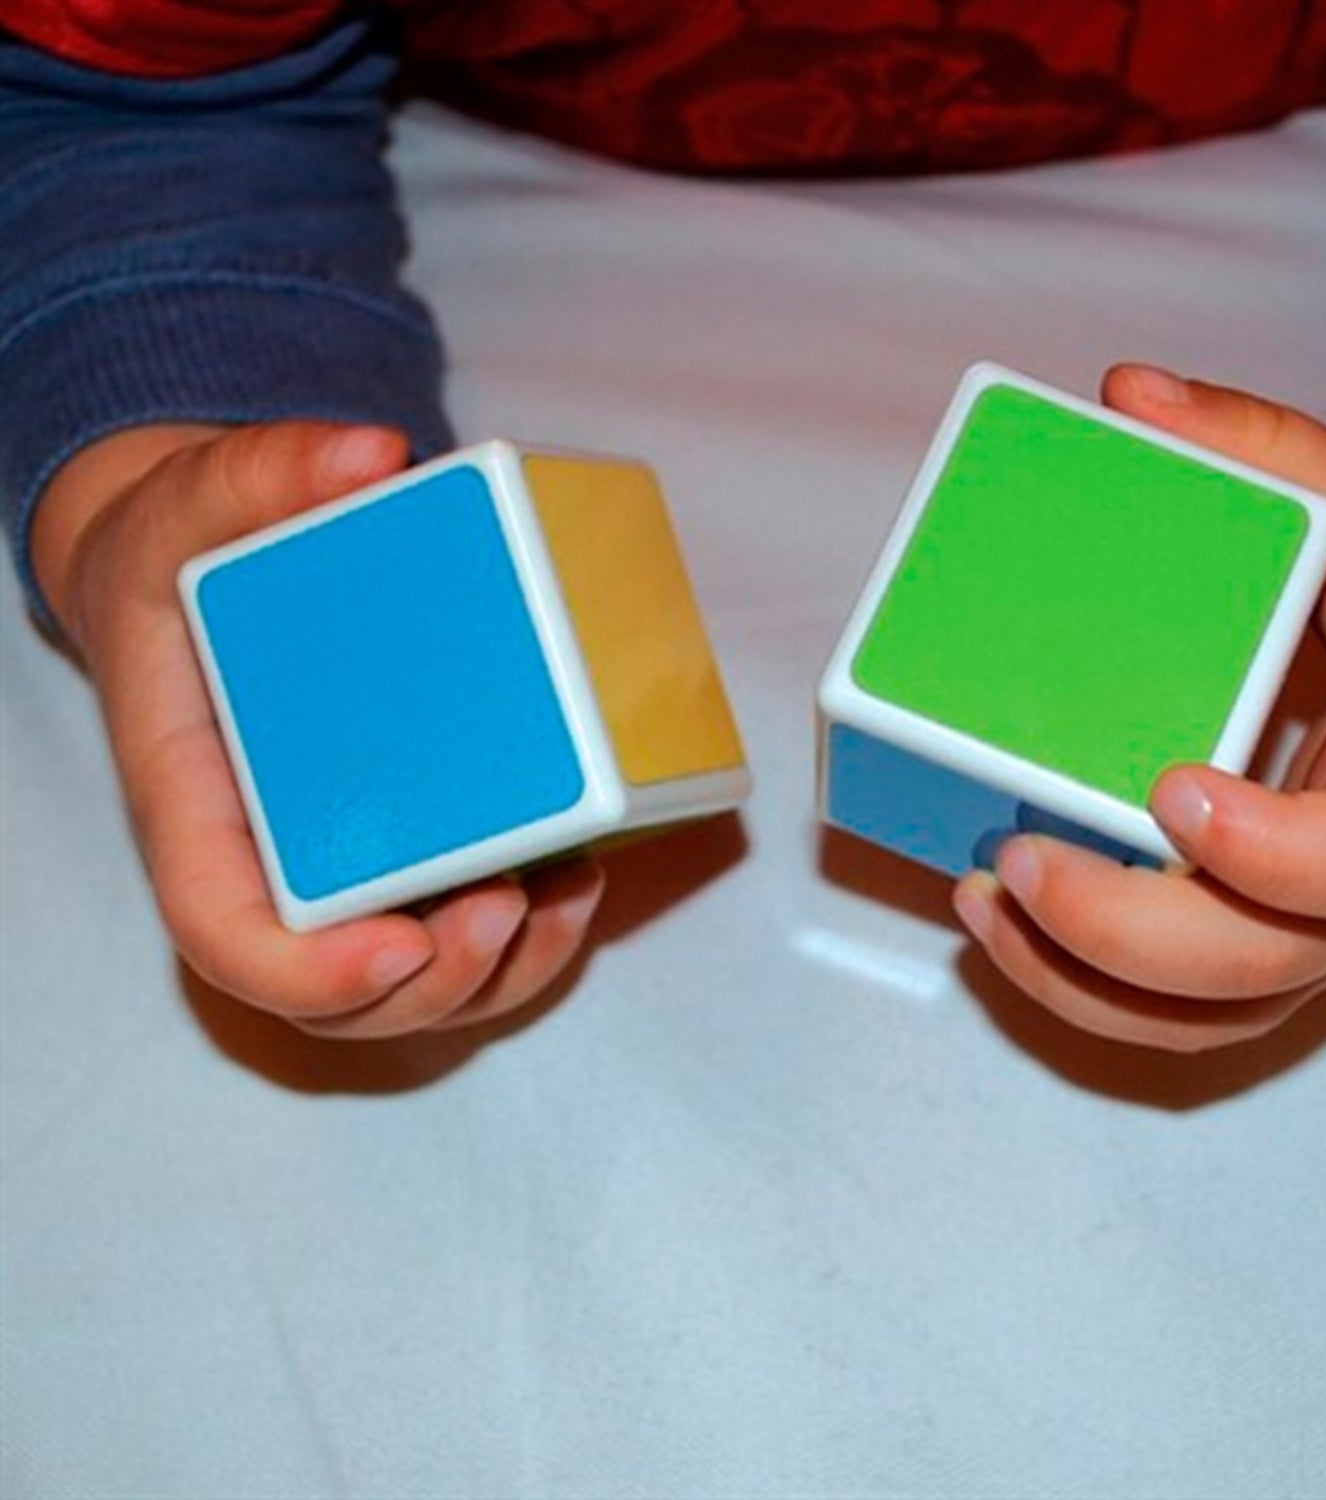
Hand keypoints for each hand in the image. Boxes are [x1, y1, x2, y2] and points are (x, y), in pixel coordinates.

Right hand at [32, 422, 604, 1037]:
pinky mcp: (396, 857)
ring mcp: (336, 872)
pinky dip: (525, 937)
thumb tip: (370, 453)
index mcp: (195, 806)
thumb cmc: (183, 561)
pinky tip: (579, 875)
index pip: (225, 933)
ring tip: (564, 894)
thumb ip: (263, 470)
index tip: (399, 944)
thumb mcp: (197, 498)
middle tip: (508, 906)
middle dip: (433, 982)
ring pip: (408, 988)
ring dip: (497, 972)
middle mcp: (265, 862)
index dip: (308, 971)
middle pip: (335, 992)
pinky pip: (454, 938)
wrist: (199, 584)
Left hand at [953, 365, 1325, 1051]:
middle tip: (1013, 858)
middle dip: (1122, 931)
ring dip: (1083, 981)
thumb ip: (1271, 452)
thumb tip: (1131, 396)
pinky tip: (1012, 921)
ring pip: (1214, 1016)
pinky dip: (1093, 985)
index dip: (1272, 851)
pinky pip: (1191, 1006)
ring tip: (982, 901)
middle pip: (1263, 965)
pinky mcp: (1283, 936)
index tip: (1173, 791)